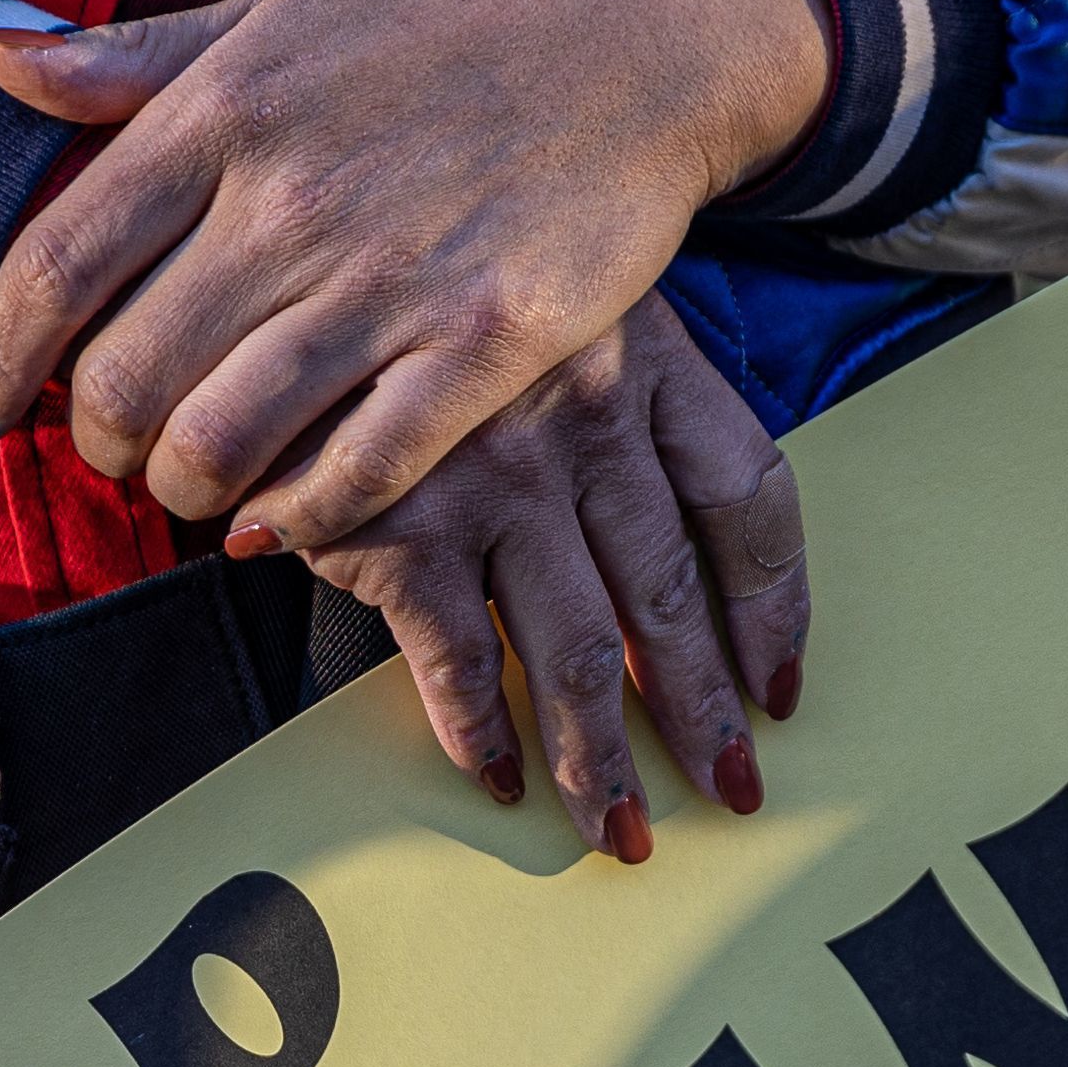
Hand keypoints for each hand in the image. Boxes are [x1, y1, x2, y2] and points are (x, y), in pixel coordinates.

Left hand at [0, 0, 828, 551]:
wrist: (622, 45)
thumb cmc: (425, 41)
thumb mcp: (269, 21)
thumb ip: (130, 62)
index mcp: (223, 116)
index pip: (57, 264)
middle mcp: (293, 201)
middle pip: (126, 380)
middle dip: (100, 448)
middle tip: (118, 456)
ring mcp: (391, 280)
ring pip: (222, 444)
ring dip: (184, 494)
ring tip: (193, 490)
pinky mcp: (484, 347)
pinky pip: (352, 475)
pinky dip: (290, 520)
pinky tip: (271, 523)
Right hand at [280, 292, 806, 861]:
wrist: (288, 237)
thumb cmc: (422, 268)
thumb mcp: (547, 286)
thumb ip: (609, 383)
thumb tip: (655, 524)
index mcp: (644, 355)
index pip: (749, 497)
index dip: (775, 604)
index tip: (778, 680)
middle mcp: (585, 418)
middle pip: (671, 597)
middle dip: (702, 711)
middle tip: (727, 789)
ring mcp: (494, 478)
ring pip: (575, 651)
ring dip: (599, 758)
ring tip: (617, 829)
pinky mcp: (400, 526)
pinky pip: (460, 661)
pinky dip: (481, 732)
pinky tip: (499, 776)